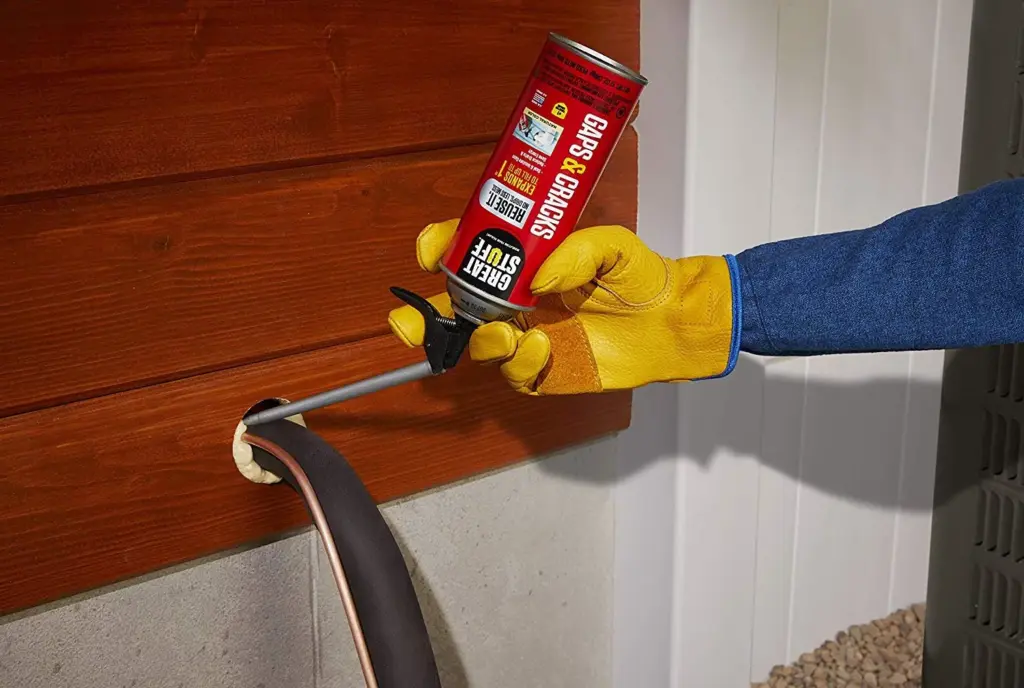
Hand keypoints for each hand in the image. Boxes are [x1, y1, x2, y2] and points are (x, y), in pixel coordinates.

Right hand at [387, 219, 738, 394]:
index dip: (441, 249)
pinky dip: (521, 364)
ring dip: (481, 341)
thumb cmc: (641, 276)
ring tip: (507, 332)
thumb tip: (541, 278)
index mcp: (523, 264)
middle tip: (406, 323)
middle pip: (453, 310)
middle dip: (420, 317)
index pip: (468, 254)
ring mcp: (528, 337)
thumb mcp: (614, 245)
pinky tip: (542, 347)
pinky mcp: (546, 371)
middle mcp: (517, 301)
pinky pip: (516, 376)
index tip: (430, 250)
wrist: (672, 321)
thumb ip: (578, 252)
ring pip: (480, 346)